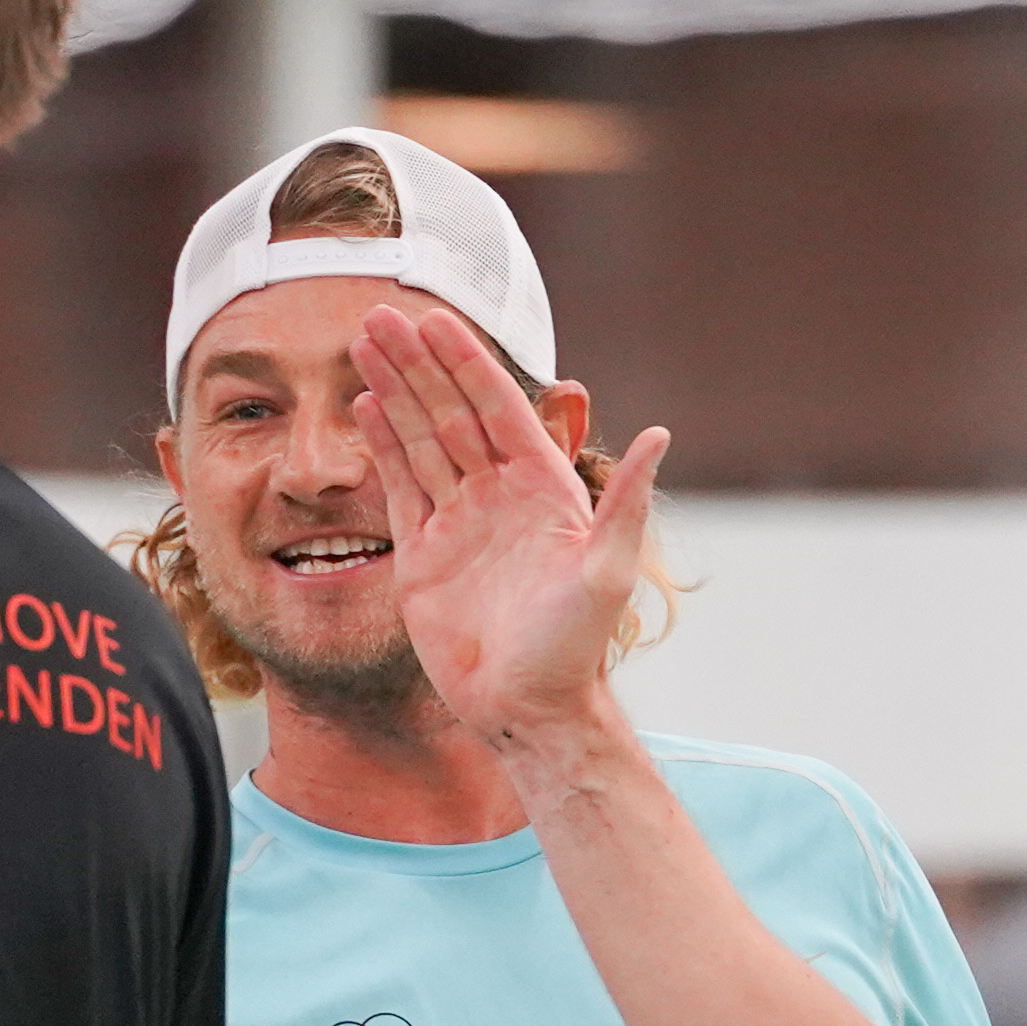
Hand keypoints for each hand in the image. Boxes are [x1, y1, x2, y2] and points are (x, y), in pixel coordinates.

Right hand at [347, 302, 669, 756]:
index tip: (433, 320)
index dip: (464, 362)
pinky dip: (384, 446)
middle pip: (450, 411)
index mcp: (542, 487)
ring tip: (363, 345)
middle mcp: (498, 495)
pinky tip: (367, 407)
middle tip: (380, 314)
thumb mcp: (608, 572)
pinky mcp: (424, 557)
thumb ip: (628, 502)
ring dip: (393, 392)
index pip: (496, 406)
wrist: (530, 711)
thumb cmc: (576, 649)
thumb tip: (663, 434)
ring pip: (421, 441)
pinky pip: (400, 488)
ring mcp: (459, 522)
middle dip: (416, 363)